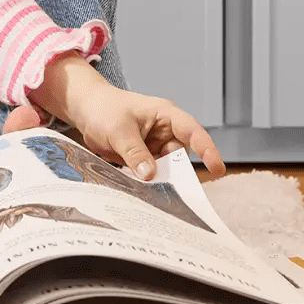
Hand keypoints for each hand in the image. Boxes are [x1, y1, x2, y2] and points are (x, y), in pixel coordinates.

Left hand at [13, 54, 225, 181]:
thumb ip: (135, 152)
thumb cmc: (104, 109)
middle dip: (178, 173)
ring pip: (167, 167)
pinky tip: (144, 193)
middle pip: (181, 155)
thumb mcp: (119, 130)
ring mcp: (155, 145)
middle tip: (173, 191)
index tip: (217, 168)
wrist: (85, 110)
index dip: (207, 149)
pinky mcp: (145, 157)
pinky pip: (153, 173)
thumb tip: (150, 175)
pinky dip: (150, 182)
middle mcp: (165, 131)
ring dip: (161, 180)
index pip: (192, 131)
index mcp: (165, 115)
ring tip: (153, 194)